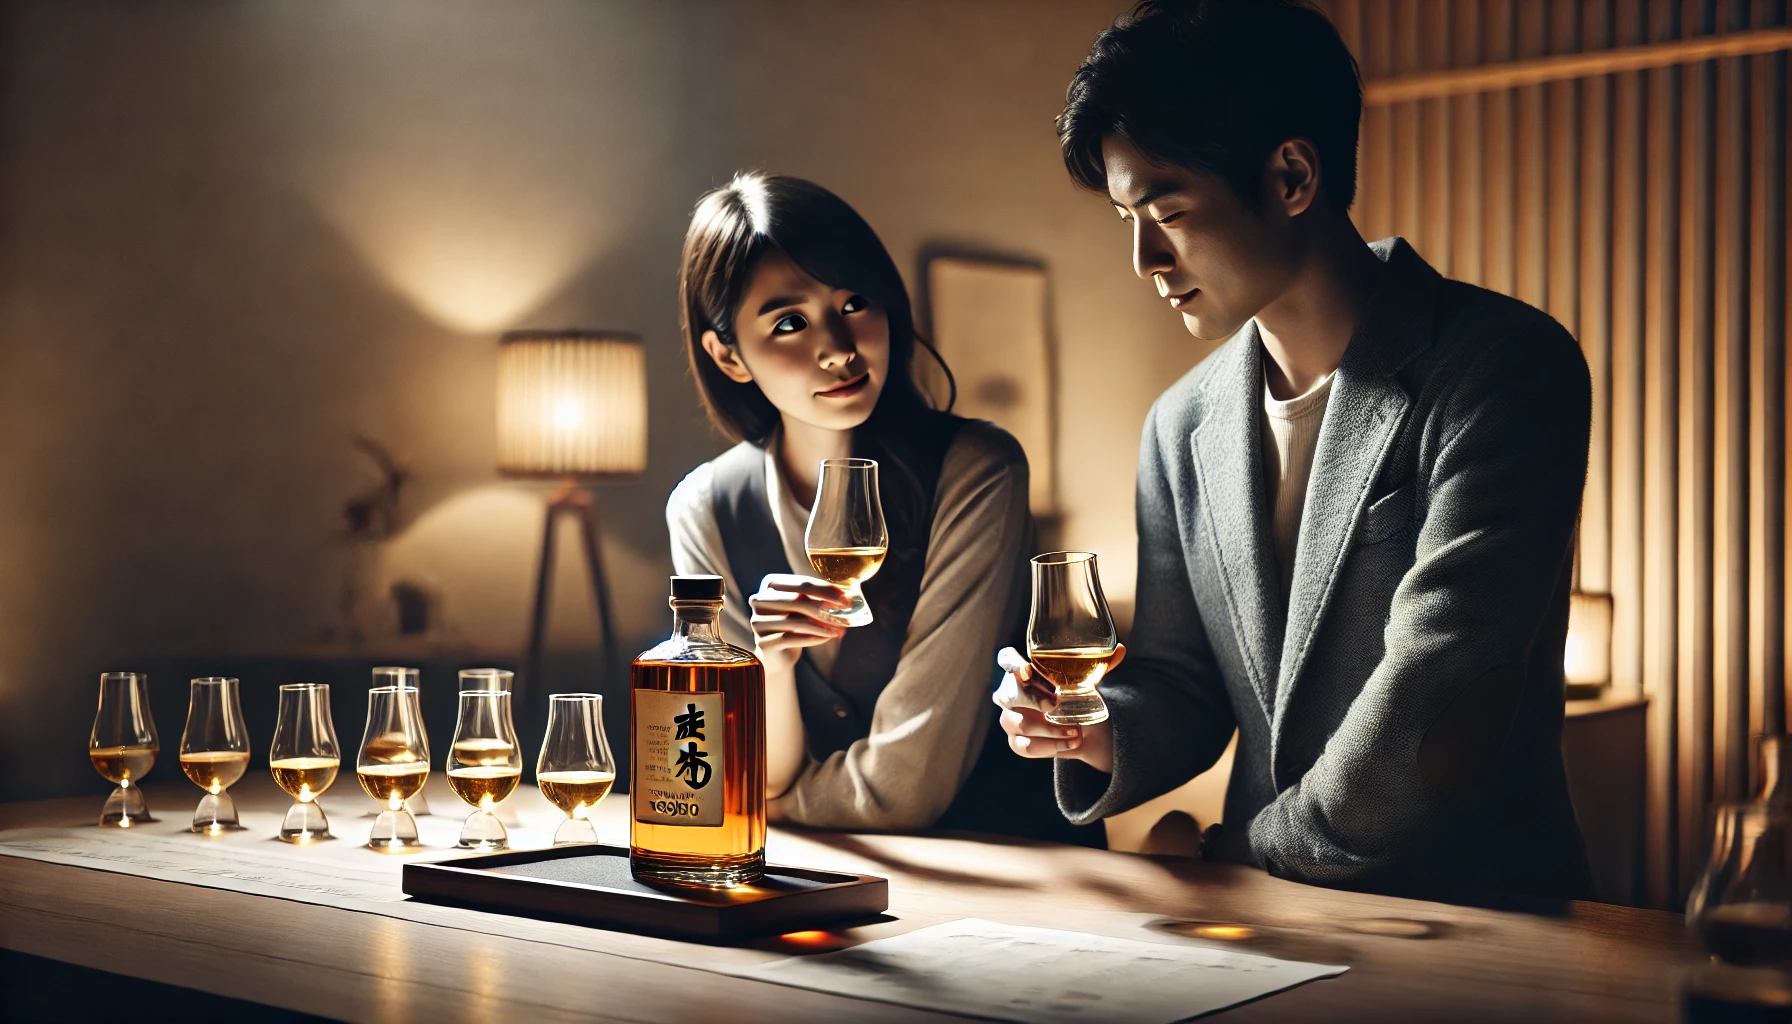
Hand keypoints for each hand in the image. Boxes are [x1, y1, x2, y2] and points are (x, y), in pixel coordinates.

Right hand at [748, 574, 851, 666]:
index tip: (846, 600)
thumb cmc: (795, 624)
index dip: (826, 590)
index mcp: (770, 584)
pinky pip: (790, 639)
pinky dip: (811, 638)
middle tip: (845, 616)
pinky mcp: (762, 642)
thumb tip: (847, 597)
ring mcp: (758, 622)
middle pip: (798, 600)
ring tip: (838, 630)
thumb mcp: (805, 607)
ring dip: (822, 626)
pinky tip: (826, 638)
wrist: (778, 653)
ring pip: (795, 621)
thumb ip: (820, 599)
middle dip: (825, 608)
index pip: (802, 583)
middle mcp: (759, 600)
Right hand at [992, 645, 1122, 772]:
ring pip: (1019, 723)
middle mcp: (1011, 694)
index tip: (1027, 669)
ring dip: (1049, 729)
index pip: (1005, 660)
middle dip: (1033, 701)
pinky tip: (1070, 743)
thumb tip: (1121, 649)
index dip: (1010, 662)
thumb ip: (1100, 667)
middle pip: (1007, 694)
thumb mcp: (1088, 683)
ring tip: (1074, 730)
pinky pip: (1026, 746)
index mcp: (1024, 672)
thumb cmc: (1080, 700)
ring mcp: (1010, 719)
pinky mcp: (1016, 742)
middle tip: (1056, 706)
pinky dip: (1051, 746)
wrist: (1086, 734)